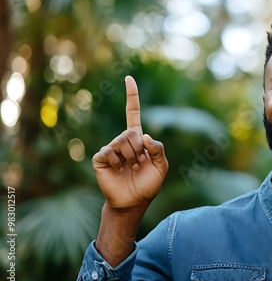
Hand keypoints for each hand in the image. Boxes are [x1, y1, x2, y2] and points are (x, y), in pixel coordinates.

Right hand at [92, 76, 168, 210]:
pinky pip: (110, 151)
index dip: (131, 96)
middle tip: (139, 164)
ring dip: (131, 157)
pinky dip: (118, 162)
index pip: (132, 113)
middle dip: (139, 150)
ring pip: (122, 140)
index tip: (129, 78)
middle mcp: (122, 140)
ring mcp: (110, 148)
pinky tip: (118, 170)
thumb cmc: (147, 184)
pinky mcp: (100, 158)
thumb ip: (158, 150)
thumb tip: (144, 136)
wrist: (133, 202)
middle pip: (131, 131)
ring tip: (131, 168)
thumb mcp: (161, 166)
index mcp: (137, 139)